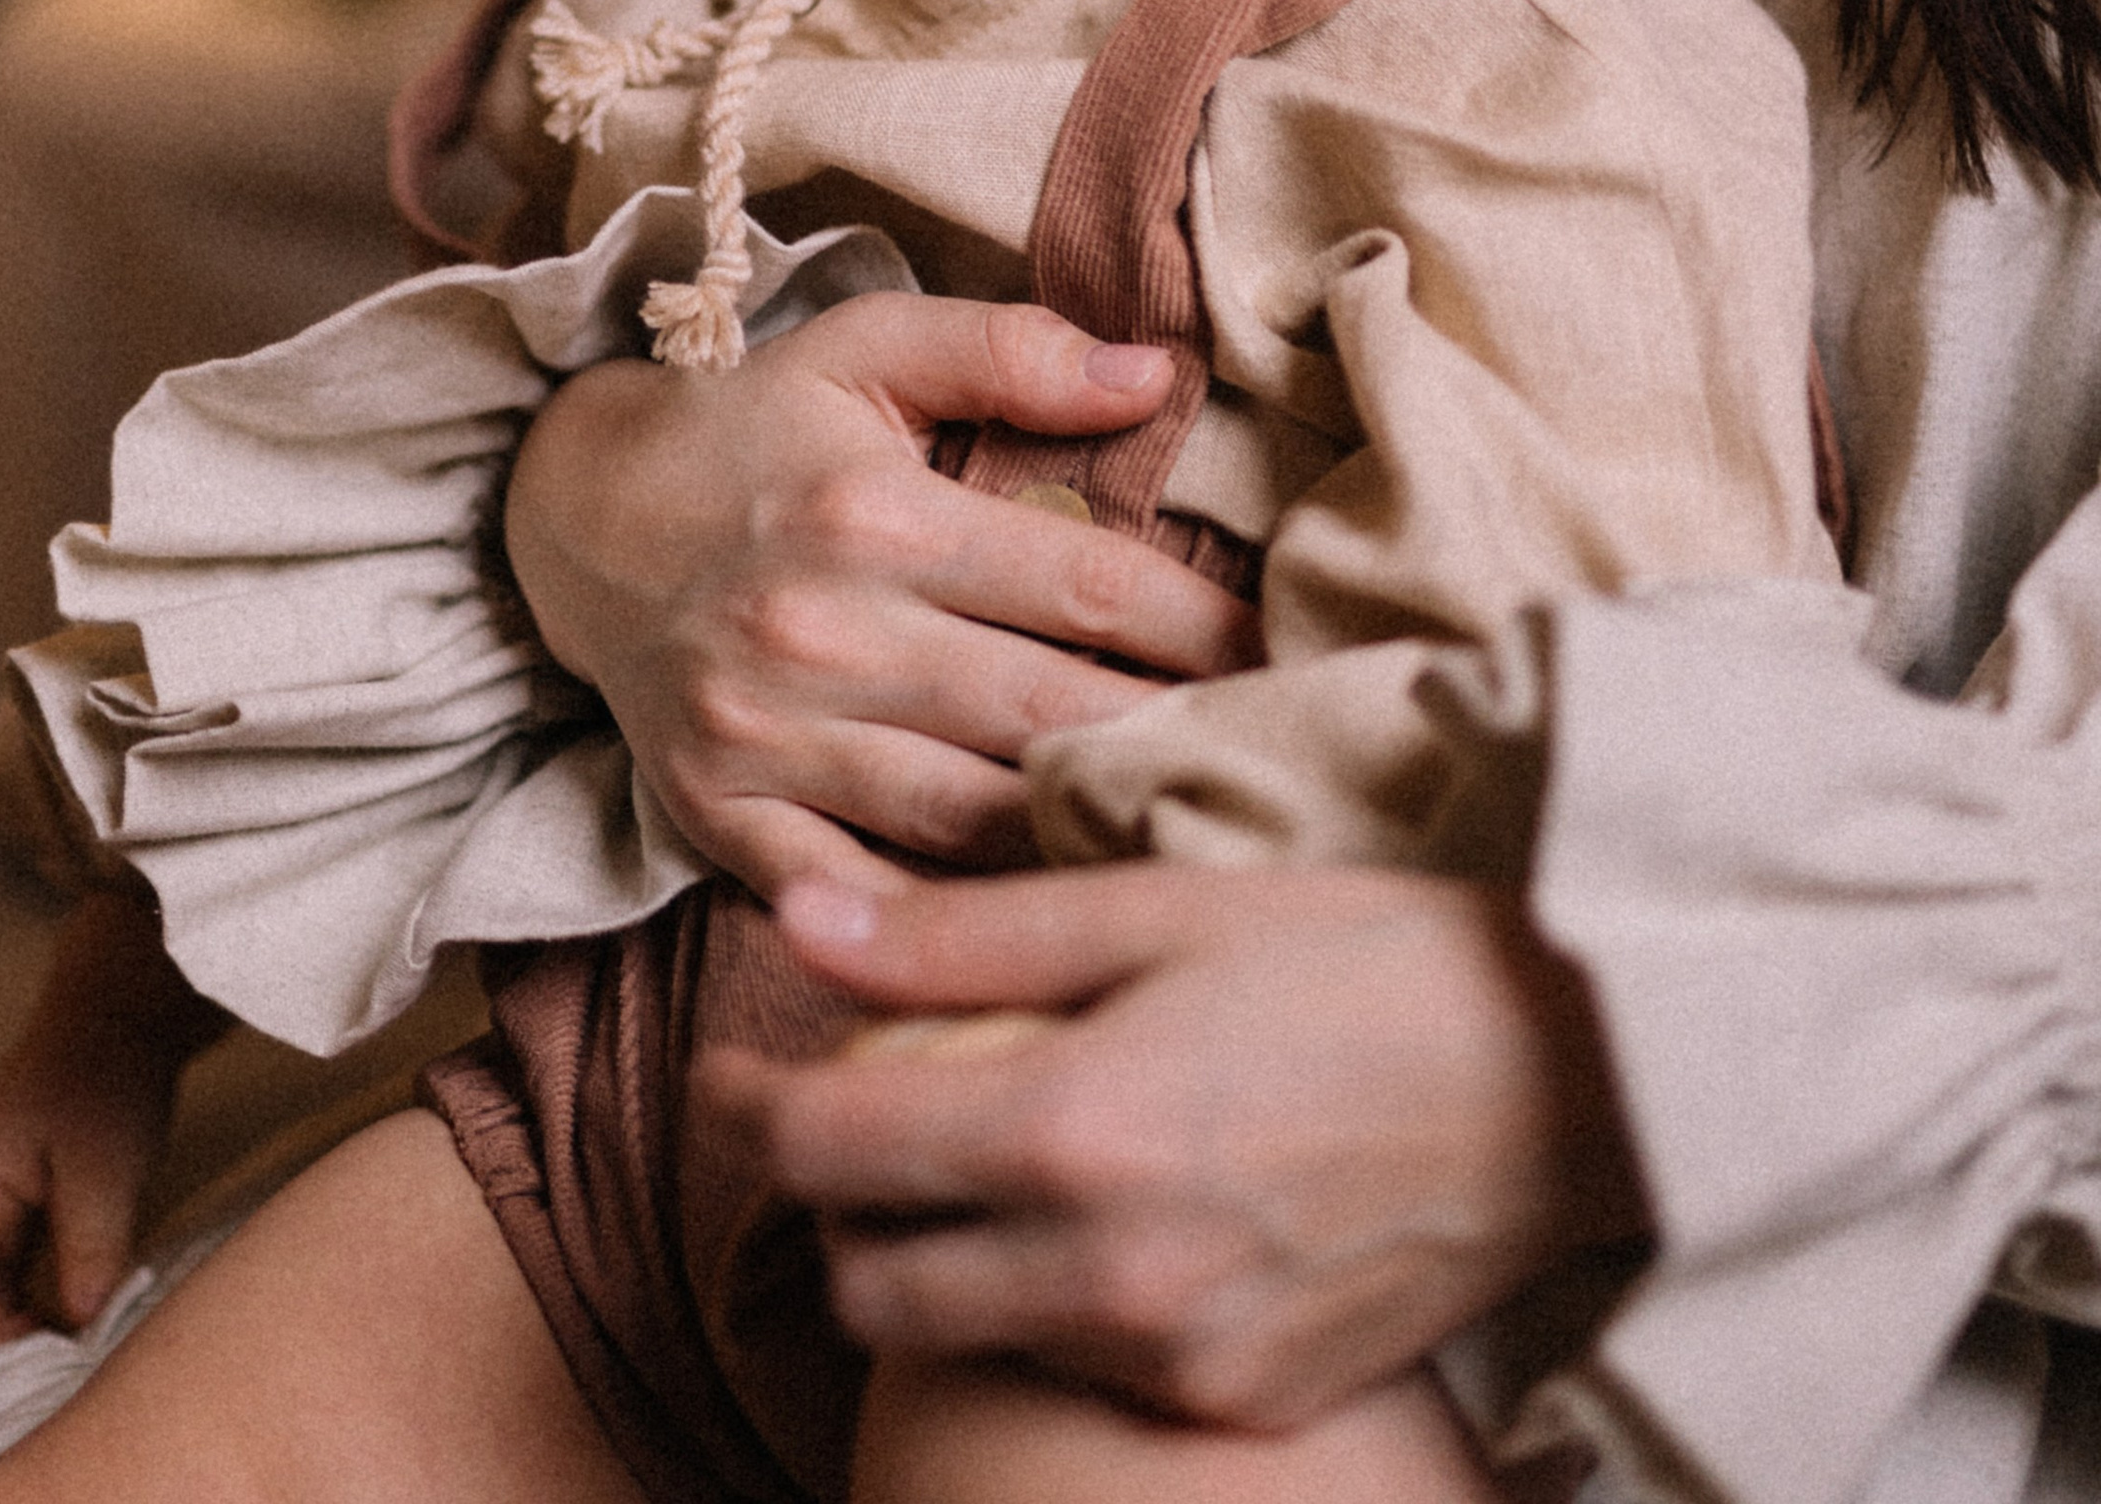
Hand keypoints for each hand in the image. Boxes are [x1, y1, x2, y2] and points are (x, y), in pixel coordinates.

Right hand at [0, 889, 221, 1359]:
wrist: (127, 1009)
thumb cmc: (106, 1074)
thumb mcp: (105, 1166)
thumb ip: (88, 1248)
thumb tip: (78, 1324)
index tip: (3, 1371)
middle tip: (52, 1368)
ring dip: (16, 1320)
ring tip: (69, 1350)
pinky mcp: (24, 1197)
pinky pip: (15, 1265)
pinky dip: (38, 1296)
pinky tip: (79, 1315)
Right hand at [504, 297, 1259, 897]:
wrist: (574, 518)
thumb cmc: (751, 427)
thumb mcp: (865, 348)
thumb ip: (1007, 350)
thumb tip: (1154, 374)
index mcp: (879, 516)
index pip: (1091, 589)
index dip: (1211, 632)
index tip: (1297, 661)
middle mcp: (826, 633)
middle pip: (1047, 713)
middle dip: (1175, 745)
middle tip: (1288, 773)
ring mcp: (771, 739)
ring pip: (969, 820)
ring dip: (1085, 844)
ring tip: (1202, 859)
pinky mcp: (725, 820)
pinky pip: (857, 900)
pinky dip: (944, 928)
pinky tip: (1039, 938)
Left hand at [703, 862, 1642, 1425]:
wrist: (1583, 1075)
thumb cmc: (1366, 955)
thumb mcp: (1153, 909)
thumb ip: (960, 935)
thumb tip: (802, 921)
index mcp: (1074, 1130)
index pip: (828, 1157)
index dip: (750, 1112)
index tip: (731, 1074)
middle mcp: (1111, 1274)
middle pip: (872, 1285)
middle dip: (836, 1209)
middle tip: (856, 1121)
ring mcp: (1182, 1360)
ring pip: (973, 1338)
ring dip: (943, 1260)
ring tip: (989, 1155)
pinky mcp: (1248, 1403)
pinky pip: (1089, 1371)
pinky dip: (1056, 1304)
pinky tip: (1106, 1214)